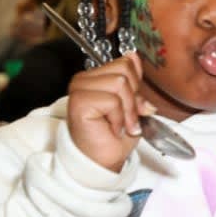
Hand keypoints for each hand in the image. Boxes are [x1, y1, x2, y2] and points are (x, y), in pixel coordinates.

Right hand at [66, 53, 153, 172]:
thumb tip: (134, 57)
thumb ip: (133, 81)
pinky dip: (118, 118)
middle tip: (126, 118)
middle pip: (124, 69)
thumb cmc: (116, 136)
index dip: (136, 86)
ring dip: (127, 110)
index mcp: (96, 76)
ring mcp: (79, 88)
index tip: (133, 107)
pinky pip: (112, 100)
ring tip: (120, 124)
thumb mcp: (132, 103)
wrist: (105, 159)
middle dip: (133, 98)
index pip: (126, 62)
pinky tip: (111, 128)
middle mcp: (84, 79)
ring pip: (119, 83)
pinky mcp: (79, 101)